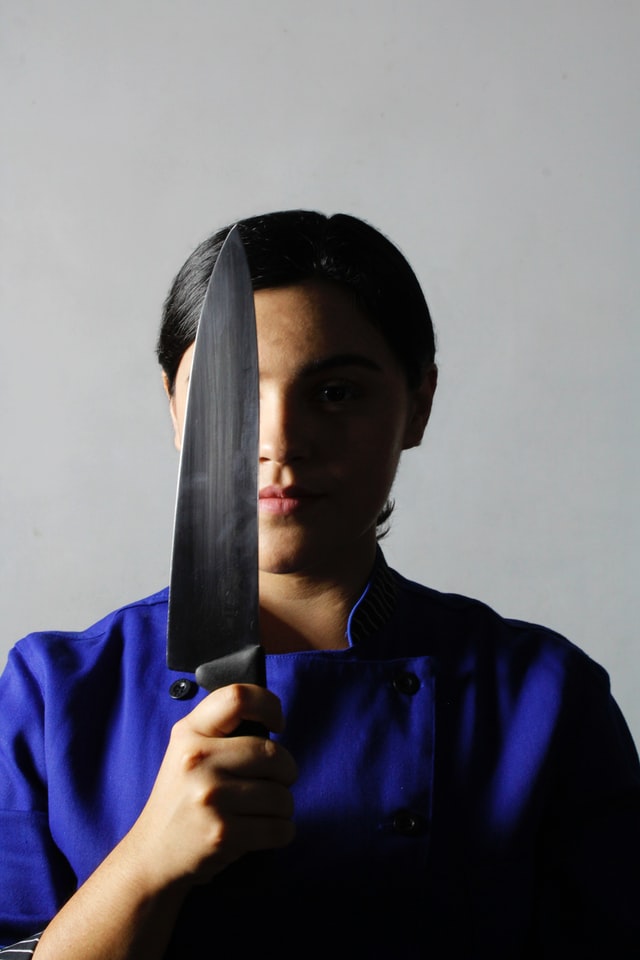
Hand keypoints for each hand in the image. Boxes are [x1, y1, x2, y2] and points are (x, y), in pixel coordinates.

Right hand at [124, 684, 296, 890]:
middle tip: (273, 782)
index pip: (238, 697)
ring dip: (282, 807)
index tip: (277, 724)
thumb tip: (271, 718)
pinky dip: (281, 832)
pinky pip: (280, 828)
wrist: (151, 856)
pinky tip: (259, 831)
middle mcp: (197, 760)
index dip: (268, 705)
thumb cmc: (182, 800)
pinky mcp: (223, 833)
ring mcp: (210, 797)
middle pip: (274, 754)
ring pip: (282, 795)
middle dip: (286, 771)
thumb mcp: (187, 751)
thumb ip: (221, 729)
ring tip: (257, 811)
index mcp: (190, 733)